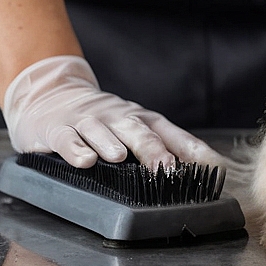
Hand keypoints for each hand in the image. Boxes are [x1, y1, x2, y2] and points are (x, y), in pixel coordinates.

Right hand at [1, 55, 217, 169]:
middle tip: (167, 168)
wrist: (52, 93)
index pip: (173, 134)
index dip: (193, 152)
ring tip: (120, 157)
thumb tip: (206, 172)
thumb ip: (166, 147)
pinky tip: (84, 160)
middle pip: (139, 131)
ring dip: (111, 143)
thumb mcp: (135, 128)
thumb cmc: (103, 120)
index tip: (213, 170)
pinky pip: (67, 139)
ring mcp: (88, 121)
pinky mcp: (58, 128)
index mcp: (142, 120)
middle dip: (154, 150)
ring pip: (101, 131)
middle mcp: (119, 117)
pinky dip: (76, 149)